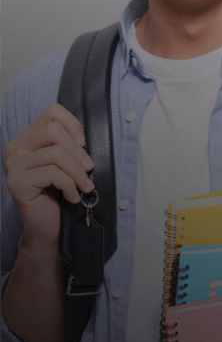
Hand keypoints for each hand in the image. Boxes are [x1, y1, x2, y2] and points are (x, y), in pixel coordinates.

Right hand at [4, 102, 94, 248]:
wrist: (48, 229)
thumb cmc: (59, 196)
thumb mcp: (68, 165)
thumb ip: (69, 147)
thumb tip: (80, 140)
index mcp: (27, 139)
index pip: (51, 112)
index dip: (72, 125)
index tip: (82, 145)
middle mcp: (16, 149)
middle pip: (54, 131)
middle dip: (77, 151)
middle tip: (87, 170)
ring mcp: (13, 165)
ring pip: (56, 153)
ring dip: (77, 172)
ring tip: (83, 186)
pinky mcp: (17, 183)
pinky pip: (53, 174)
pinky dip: (69, 186)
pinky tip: (72, 197)